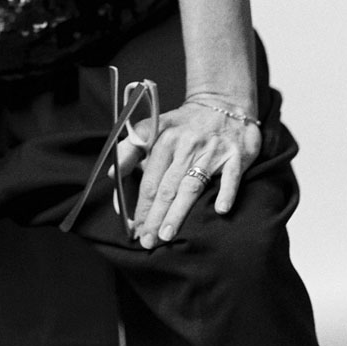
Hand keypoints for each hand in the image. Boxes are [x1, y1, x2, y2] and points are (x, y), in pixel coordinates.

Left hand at [113, 100, 261, 248]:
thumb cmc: (185, 124)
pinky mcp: (236, 156)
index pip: (149, 179)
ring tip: (166, 234)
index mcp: (164, 140)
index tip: (133, 227)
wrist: (222, 104)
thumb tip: (110, 173)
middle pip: (167, 187)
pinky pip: (231, 176)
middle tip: (146, 240)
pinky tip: (220, 210)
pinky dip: (226, 192)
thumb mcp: (155, 127)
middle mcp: (186, 146)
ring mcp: (212, 151)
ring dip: (178, 211)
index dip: (140, 205)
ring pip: (191, 186)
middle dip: (154, 216)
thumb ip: (131, 149)